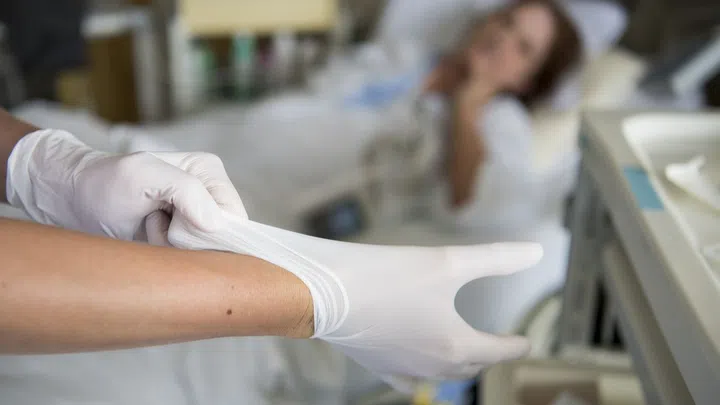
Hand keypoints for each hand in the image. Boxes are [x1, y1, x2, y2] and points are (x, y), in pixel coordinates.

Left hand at [6, 129, 246, 243]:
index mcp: (209, 170)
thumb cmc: (105, 184)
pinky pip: (190, 258)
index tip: (172, 223)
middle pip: (222, 236)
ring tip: (148, 227)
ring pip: (206, 251)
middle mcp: (209, 193)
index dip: (207, 230)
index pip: (233, 215)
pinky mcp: (183, 236)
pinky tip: (147, 236)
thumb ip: (185, 190)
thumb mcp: (143, 175)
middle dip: (188, 240)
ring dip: (174, 248)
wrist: (71, 201)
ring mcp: (197, 216)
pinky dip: (167, 253)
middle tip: (155, 223)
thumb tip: (217, 224)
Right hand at [167, 212, 541, 392]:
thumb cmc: (387, 276)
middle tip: (496, 345)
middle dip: (488, 354)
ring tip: (462, 354)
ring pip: (441, 374)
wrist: (326, 294)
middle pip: (471, 364)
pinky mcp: (377, 365)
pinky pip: (406, 380)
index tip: (525, 342)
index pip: (499, 350)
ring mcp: (403, 369)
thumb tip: (536, 254)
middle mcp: (433, 365)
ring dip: (457, 364)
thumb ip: (496, 259)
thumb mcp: (449, 262)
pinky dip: (419, 375)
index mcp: (456, 344)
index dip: (516, 345)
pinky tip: (416, 373)